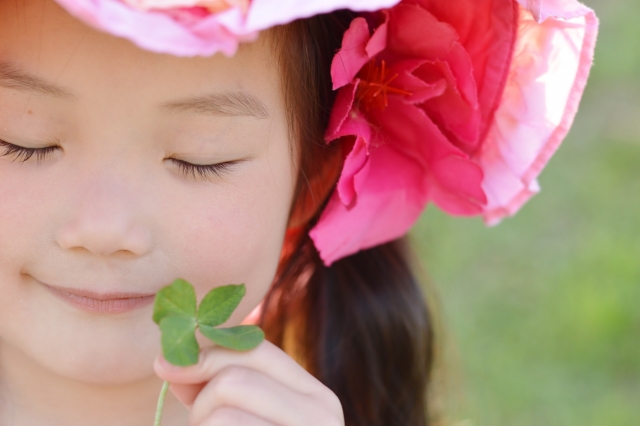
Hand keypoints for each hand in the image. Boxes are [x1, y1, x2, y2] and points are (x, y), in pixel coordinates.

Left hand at [154, 340, 344, 425]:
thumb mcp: (240, 419)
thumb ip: (214, 387)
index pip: (256, 351)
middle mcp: (323, 413)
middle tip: (199, 423)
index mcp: (315, 397)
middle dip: (200, 399)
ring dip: (201, 424)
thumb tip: (170, 359)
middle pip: (235, 375)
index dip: (206, 353)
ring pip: (223, 402)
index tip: (164, 366)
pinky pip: (223, 425)